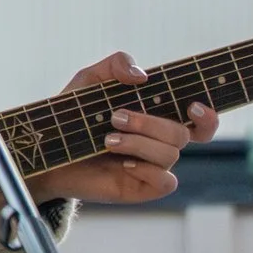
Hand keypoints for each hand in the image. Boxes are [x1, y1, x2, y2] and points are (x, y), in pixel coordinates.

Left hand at [29, 51, 217, 204]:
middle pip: (182, 134)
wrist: (44, 150)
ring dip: (139, 143)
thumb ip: (116, 64)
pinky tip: (122, 163)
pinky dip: (148, 170)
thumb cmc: (70, 115)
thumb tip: (143, 76)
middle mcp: (159, 142)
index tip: (193, 105)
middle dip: (150, 123)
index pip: (199, 121)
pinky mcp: (140, 187)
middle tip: (115, 117)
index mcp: (156, 116)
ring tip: (107, 139)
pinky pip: (166, 182)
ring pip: (171, 155)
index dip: (207, 116)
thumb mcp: (89, 79)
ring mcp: (151, 166)